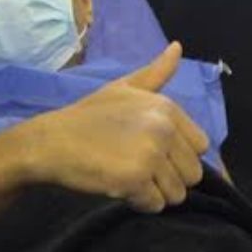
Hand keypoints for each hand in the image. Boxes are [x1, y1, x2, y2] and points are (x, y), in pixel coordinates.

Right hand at [22, 42, 208, 212]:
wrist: (51, 142)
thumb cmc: (87, 117)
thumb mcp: (122, 87)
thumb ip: (156, 73)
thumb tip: (178, 47)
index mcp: (166, 108)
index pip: (201, 147)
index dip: (178, 156)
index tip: (150, 153)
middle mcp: (163, 128)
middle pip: (192, 174)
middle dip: (168, 178)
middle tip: (137, 168)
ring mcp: (150, 154)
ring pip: (177, 193)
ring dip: (154, 193)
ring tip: (127, 177)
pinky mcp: (134, 179)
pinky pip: (155, 205)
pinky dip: (139, 203)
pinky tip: (119, 188)